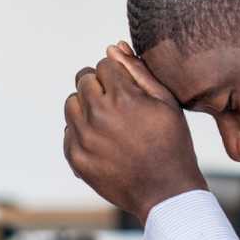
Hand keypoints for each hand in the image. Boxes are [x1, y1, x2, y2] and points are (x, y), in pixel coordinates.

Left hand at [63, 41, 206, 223]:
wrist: (166, 192)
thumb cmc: (172, 144)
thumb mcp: (166, 103)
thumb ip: (138, 72)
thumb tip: (113, 47)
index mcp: (122, 98)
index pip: (105, 64)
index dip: (119, 75)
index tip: (130, 90)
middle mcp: (98, 115)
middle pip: (83, 80)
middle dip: (100, 86)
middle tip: (119, 105)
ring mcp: (83, 138)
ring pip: (72, 103)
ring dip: (87, 106)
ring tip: (110, 122)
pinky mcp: (75, 157)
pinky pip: (68, 131)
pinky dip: (82, 132)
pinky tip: (104, 142)